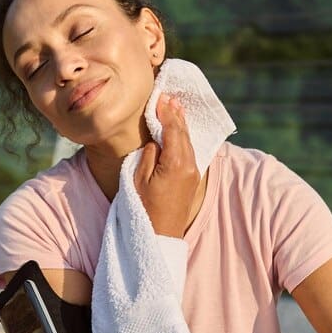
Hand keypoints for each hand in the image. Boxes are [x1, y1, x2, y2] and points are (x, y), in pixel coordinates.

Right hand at [135, 94, 199, 237]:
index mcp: (176, 163)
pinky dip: (183, 138)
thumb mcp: (139, 178)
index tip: (161, 97)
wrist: (160, 236)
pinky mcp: (191, 180)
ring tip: (175, 107)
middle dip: (176, 114)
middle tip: (169, 97)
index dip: (166, 112)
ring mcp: (193, 173)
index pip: (173, 130)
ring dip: (181, 124)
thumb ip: (149, 154)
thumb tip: (156, 141)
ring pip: (188, 142)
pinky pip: (189, 151)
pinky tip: (178, 131)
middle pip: (183, 133)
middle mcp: (190, 165)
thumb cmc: (144, 209)